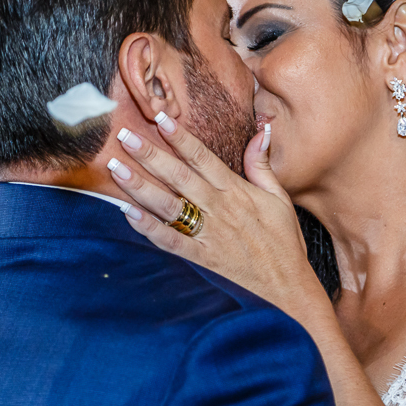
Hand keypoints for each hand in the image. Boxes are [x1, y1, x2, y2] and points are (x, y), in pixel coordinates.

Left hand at [108, 115, 326, 322]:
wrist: (288, 288)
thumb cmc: (283, 243)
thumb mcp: (279, 198)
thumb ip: (262, 165)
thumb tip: (261, 132)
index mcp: (236, 191)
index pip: (202, 157)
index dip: (179, 136)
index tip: (159, 117)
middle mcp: (219, 209)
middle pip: (179, 175)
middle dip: (150, 154)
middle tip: (124, 135)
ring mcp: (208, 234)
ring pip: (169, 205)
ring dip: (140, 186)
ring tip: (117, 168)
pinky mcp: (201, 258)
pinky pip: (169, 241)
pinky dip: (148, 228)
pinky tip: (127, 213)